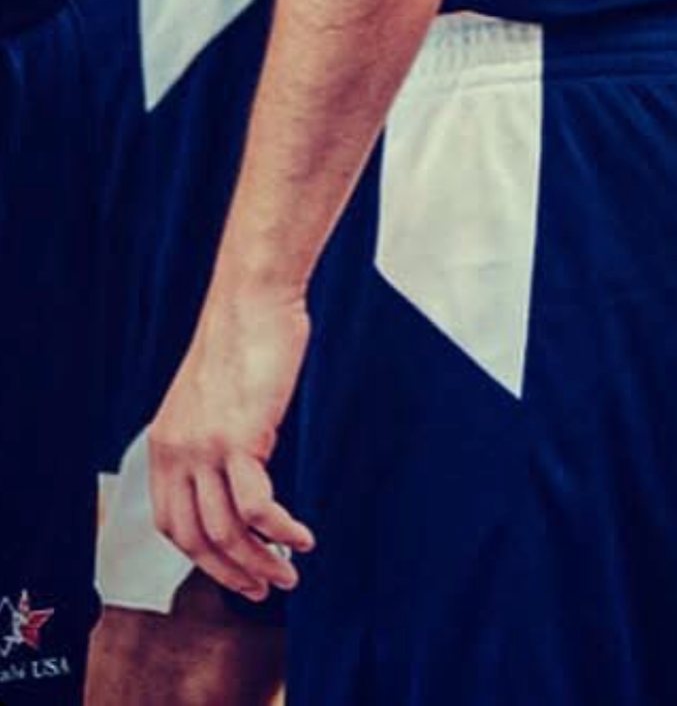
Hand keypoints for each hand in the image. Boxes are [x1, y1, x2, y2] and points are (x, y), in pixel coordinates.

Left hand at [149, 285, 313, 602]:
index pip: (172, 525)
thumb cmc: (243, 338)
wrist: (252, 295)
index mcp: (164, 443)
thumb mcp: (212, 398)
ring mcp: (205, 448)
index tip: (234, 572)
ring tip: (289, 575)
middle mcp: (176, 451)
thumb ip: (214, 441)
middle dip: (231, 574)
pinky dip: (282, 532)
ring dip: (260, 563)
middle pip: (195, 540)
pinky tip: (303, 538)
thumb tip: (242, 482)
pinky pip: (258, 509)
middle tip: (264, 589)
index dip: (203, 560)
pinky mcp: (239, 439)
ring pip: (227, 533)